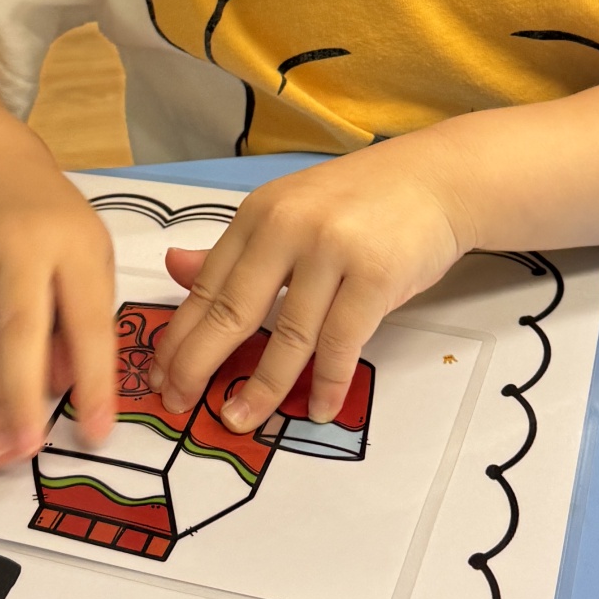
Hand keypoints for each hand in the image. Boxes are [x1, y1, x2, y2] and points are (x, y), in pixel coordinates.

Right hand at [0, 170, 117, 470]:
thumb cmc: (55, 230)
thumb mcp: (92, 260)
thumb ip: (85, 321)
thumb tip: (64, 388)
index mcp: (73, 245)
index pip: (85, 320)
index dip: (93, 379)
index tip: (97, 431)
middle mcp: (19, 249)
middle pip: (19, 329)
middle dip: (22, 396)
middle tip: (29, 450)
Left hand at [150, 145, 467, 433]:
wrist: (437, 180)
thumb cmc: (361, 202)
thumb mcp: (288, 210)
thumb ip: (235, 248)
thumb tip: (174, 268)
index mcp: (260, 214)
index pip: (208, 285)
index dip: (180, 336)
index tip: (161, 374)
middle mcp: (289, 227)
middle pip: (234, 312)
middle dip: (200, 366)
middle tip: (181, 404)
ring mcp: (333, 251)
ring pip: (288, 336)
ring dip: (262, 388)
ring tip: (239, 419)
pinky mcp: (375, 275)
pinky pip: (342, 343)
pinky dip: (328, 383)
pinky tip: (317, 408)